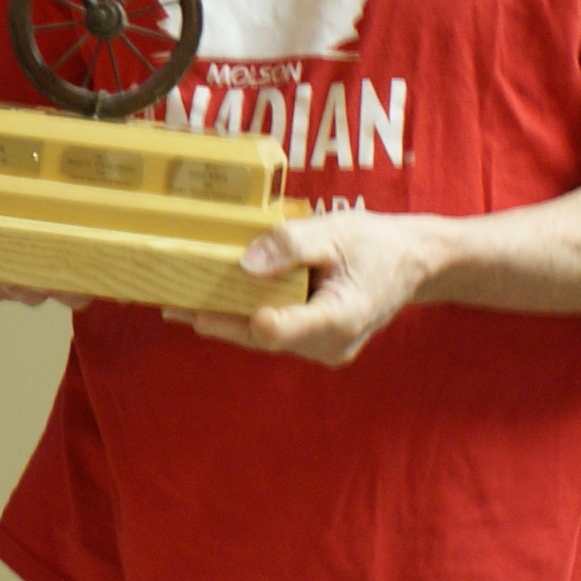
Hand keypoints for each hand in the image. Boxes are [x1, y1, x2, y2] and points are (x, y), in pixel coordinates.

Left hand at [172, 209, 454, 366]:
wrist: (412, 263)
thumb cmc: (375, 243)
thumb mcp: (336, 231)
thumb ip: (291, 244)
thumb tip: (245, 261)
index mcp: (340, 318)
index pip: (280, 330)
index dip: (240, 322)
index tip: (202, 313)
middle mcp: (329, 345)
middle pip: (262, 336)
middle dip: (216, 320)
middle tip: (168, 306)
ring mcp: (322, 350)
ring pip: (263, 337)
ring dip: (224, 320)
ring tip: (176, 305)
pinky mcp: (315, 344)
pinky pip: (273, 333)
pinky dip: (244, 318)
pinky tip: (210, 305)